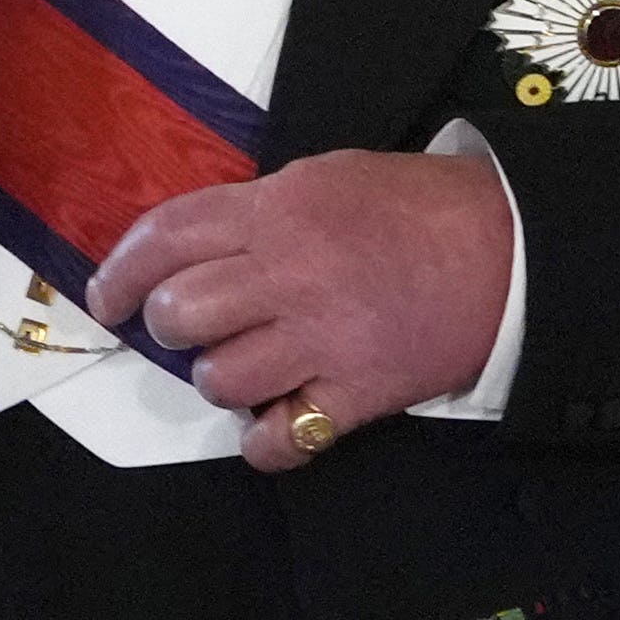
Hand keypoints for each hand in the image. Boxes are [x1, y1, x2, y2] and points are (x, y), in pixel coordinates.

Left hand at [87, 146, 514, 474]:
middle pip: (180, 315)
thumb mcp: (323, 179)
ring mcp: (324, 337)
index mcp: (276, 211)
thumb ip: (253, 211)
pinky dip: (266, 440)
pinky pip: (280, 437)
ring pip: (219, 379)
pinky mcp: (360, 392)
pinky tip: (277, 421)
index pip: (164, 239)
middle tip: (196, 329)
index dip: (120, 273)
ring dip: (221, 380)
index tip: (107, 299)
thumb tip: (184, 249)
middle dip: (173, 328)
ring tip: (250, 367)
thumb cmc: (413, 208)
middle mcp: (289, 273)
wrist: (512, 250)